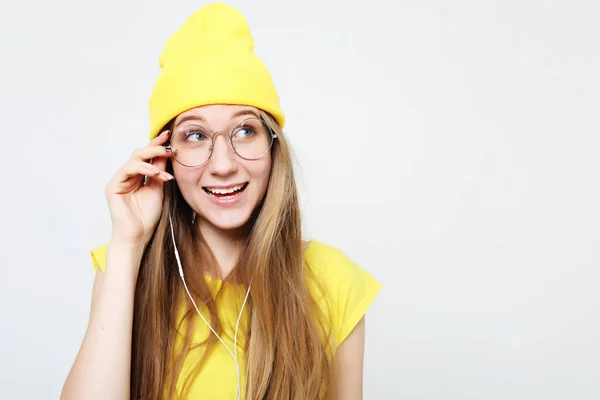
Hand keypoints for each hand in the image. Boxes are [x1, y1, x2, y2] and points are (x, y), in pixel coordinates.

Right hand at [105, 130, 173, 246]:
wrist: (138, 235)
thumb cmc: (147, 216)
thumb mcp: (158, 188)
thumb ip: (160, 171)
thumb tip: (167, 153)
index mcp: (138, 176)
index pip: (147, 157)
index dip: (157, 145)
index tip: (170, 136)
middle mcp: (127, 175)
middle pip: (140, 153)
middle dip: (155, 146)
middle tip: (169, 144)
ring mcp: (119, 179)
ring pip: (134, 159)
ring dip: (152, 157)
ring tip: (167, 161)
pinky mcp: (113, 185)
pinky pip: (128, 169)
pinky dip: (144, 169)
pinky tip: (157, 174)